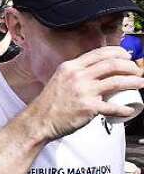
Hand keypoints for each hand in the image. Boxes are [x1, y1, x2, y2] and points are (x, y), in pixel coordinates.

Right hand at [26, 47, 143, 141]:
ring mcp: (83, 91)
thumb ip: (76, 74)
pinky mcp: (88, 107)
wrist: (39, 121)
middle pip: (112, 64)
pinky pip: (113, 107)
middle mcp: (78, 76)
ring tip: (141, 84)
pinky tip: (129, 110)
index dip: (119, 53)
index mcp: (71, 67)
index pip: (100, 53)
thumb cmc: (49, 103)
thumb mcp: (60, 80)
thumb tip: (95, 72)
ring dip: (134, 82)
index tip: (127, 57)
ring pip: (117, 81)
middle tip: (136, 71)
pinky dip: (125, 109)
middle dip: (130, 66)